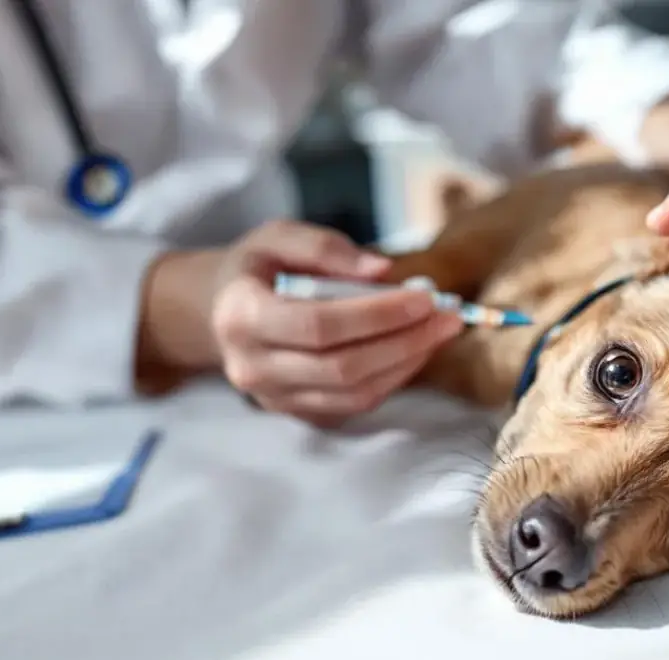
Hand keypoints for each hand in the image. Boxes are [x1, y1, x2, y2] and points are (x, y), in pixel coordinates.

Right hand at [140, 222, 461, 426]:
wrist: (219, 313)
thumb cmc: (256, 269)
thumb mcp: (278, 237)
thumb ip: (326, 248)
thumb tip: (383, 270)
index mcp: (241, 316)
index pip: (319, 325)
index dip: (377, 315)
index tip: (424, 297)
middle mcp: (253, 368)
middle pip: (342, 367)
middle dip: (405, 342)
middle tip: (449, 316)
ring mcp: (273, 398)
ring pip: (353, 393)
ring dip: (407, 364)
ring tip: (441, 331)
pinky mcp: (296, 413)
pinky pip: (354, 405)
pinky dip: (393, 379)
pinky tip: (416, 350)